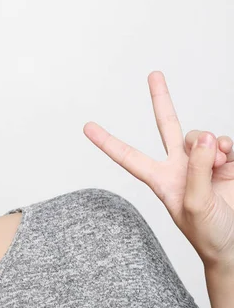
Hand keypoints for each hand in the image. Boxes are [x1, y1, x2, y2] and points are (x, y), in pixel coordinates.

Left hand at [83, 71, 233, 270]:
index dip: (108, 142)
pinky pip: (222, 142)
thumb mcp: (193, 204)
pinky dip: (224, 146)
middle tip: (153, 74)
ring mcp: (202, 163)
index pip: (128, 156)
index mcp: (160, 179)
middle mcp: (179, 166)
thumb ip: (196, 169)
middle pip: (166, 125)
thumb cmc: (208, 233)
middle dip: (162, 99)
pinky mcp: (226, 162)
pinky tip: (226, 159)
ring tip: (217, 165)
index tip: (87, 127)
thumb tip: (201, 136)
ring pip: (199, 135)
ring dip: (209, 144)